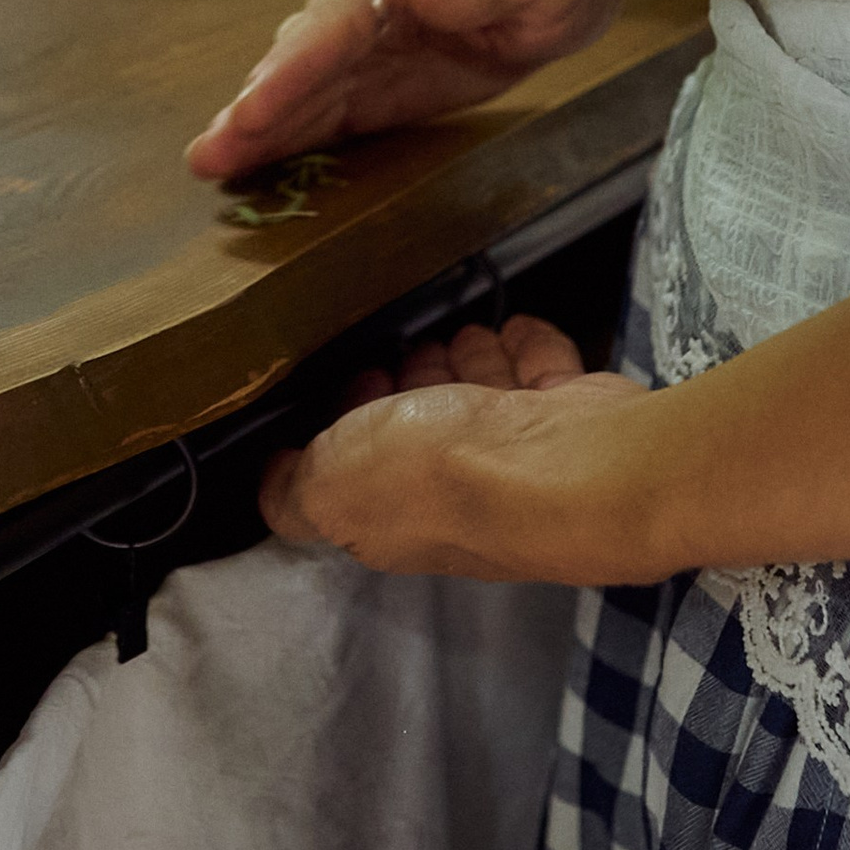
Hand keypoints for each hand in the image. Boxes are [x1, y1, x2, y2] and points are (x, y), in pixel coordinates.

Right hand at [187, 0, 662, 186]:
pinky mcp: (380, 74)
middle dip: (254, 107)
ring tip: (209, 163)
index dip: (290, 71)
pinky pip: (328, 105)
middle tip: (207, 153)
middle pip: (299, 56)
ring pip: (302, 84)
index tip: (251, 108)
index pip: (332, 24)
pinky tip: (253, 162)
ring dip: (258, 125)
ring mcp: (366, 37)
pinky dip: (290, 132)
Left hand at [257, 314, 679, 585]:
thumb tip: (274, 488)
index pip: (367, 463)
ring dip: (473, 362)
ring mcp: (526, 459)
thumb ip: (295, 492)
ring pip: (486, 397)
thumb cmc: (444, 473)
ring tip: (467, 338)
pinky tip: (520, 333)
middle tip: (414, 347)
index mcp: (397, 516)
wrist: (573, 468)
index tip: (358, 375)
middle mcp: (462, 495)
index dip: (355, 418)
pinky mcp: (576, 423)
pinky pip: (547, 374)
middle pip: (428, 426)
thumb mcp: (334, 484)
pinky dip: (532, 350)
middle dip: (415, 383)